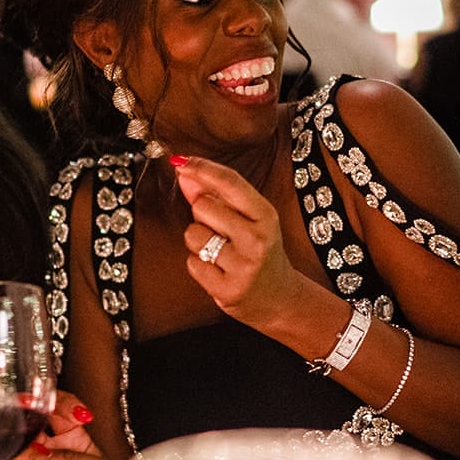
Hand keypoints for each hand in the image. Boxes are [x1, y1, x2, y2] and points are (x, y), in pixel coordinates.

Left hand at [171, 155, 310, 333]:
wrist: (279, 298)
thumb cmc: (258, 251)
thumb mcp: (248, 219)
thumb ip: (217, 196)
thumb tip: (184, 173)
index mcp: (266, 215)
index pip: (230, 182)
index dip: (201, 168)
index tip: (179, 161)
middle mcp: (257, 239)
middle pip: (203, 206)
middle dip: (202, 215)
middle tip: (221, 231)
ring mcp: (243, 266)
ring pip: (193, 235)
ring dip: (198, 242)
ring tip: (220, 253)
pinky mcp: (228, 289)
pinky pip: (192, 263)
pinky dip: (199, 265)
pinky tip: (219, 271)